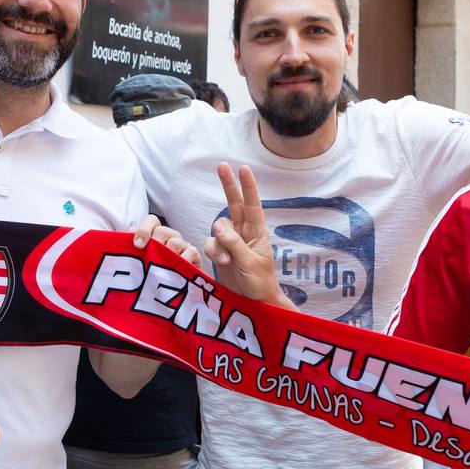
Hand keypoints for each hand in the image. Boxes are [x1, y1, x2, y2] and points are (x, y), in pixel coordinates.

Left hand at [132, 215, 202, 269]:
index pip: (151, 221)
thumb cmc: (154, 273)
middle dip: (154, 244)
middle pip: (162, 231)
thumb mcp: (140, 260)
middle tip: (150, 258)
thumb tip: (130, 232)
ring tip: (162, 268)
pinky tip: (175, 271)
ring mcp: (183, 245)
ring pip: (175, 242)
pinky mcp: (194, 256)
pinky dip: (183, 260)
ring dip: (167, 255)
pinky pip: (191, 252)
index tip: (137, 245)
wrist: (174, 290)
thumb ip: (132, 247)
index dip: (143, 229)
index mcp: (156, 234)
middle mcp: (170, 236)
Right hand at [202, 163, 291, 307]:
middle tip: (221, 165)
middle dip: (228, 185)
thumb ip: (234, 243)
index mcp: (258, 232)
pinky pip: (210, 243)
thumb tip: (218, 225)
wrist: (253, 303)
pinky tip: (220, 263)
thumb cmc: (260, 283)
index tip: (243, 168)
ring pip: (217, 230)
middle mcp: (244, 232)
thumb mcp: (250, 262)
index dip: (248, 186)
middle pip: (234, 204)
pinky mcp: (220, 252)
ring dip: (218, 244)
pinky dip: (212, 251)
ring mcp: (231, 242)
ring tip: (226, 261)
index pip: (253, 204)